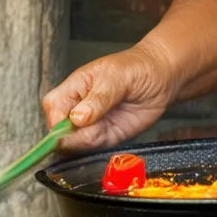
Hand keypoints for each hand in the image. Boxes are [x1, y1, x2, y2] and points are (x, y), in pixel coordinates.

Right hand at [42, 43, 178, 151]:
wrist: (162, 77)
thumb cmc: (138, 68)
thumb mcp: (118, 76)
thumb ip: (98, 98)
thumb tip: (77, 117)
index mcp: (74, 86)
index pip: (53, 107)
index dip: (59, 120)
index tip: (73, 124)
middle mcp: (78, 107)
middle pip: (59, 130)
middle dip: (72, 136)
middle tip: (93, 128)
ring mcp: (91, 124)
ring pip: (75, 143)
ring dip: (87, 143)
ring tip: (106, 127)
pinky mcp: (105, 137)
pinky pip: (94, 148)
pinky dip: (99, 148)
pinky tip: (111, 134)